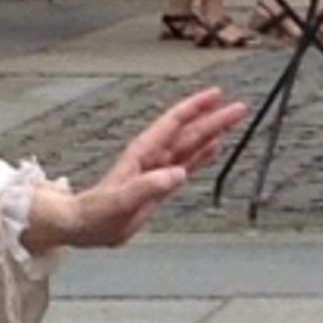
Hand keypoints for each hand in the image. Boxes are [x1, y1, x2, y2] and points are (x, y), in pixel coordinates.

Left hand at [25, 88, 246, 252]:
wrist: (84, 227)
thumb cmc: (95, 214)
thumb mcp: (120, 202)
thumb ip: (148, 187)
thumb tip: (177, 174)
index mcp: (142, 154)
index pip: (173, 123)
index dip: (195, 107)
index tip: (216, 95)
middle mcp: (153, 157)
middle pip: (188, 131)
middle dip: (213, 118)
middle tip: (239, 108)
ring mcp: (158, 170)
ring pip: (190, 144)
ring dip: (212, 132)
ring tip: (232, 120)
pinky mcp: (161, 185)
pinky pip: (187, 163)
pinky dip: (203, 154)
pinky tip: (215, 146)